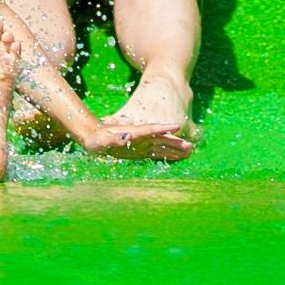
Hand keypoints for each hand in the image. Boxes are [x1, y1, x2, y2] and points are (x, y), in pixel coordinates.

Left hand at [80, 115, 196, 160]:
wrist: (94, 137)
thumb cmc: (98, 138)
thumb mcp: (105, 139)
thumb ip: (116, 138)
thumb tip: (127, 137)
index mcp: (134, 132)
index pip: (152, 129)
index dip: (164, 128)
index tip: (176, 126)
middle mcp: (141, 138)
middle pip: (162, 139)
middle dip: (175, 142)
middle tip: (190, 146)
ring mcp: (142, 144)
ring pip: (162, 146)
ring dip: (175, 149)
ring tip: (189, 151)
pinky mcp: (141, 151)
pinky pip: (157, 153)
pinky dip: (167, 155)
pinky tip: (176, 157)